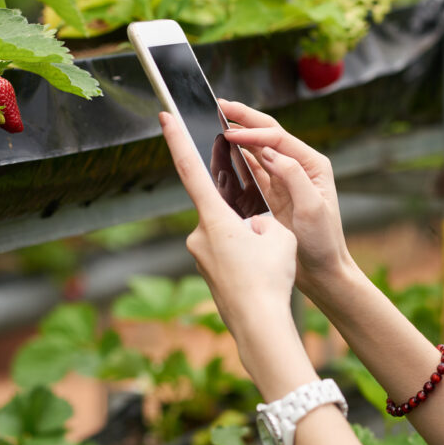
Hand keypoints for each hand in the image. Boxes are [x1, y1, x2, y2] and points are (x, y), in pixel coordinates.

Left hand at [159, 111, 299, 366]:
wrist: (259, 326)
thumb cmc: (269, 278)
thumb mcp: (278, 234)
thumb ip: (262, 219)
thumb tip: (252, 225)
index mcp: (214, 217)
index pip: (190, 169)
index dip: (177, 140)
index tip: (165, 117)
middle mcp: (199, 234)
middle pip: (223, 208)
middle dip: (246, 215)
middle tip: (266, 242)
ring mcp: (200, 255)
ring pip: (228, 233)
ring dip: (249, 240)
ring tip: (268, 264)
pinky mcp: (208, 272)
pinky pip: (228, 253)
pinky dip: (245, 257)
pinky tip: (261, 275)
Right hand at [218, 100, 352, 296]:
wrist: (322, 270)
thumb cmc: (323, 241)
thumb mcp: (312, 208)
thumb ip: (293, 176)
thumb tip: (270, 152)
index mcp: (311, 164)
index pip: (277, 138)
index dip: (252, 131)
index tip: (229, 133)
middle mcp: (297, 166)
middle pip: (266, 133)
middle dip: (243, 118)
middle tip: (219, 105)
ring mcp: (282, 179)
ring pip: (255, 149)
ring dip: (236, 135)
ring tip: (214, 123)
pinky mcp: (270, 193)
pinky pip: (249, 170)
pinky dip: (234, 159)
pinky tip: (219, 152)